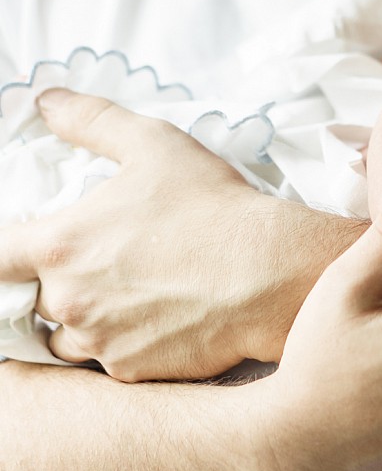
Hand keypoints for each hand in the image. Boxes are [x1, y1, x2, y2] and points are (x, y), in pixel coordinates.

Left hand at [0, 89, 335, 380]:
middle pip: (36, 295)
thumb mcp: (154, 144)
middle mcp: (67, 300)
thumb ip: (92, 120)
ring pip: (69, 332)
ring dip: (89, 313)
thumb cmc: (212, 206)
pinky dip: (127, 338)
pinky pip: (110, 357)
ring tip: (139, 285)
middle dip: (64, 277)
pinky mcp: (130, 368)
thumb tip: (48, 102)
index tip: (32, 245)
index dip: (11, 249)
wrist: (267, 268)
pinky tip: (164, 309)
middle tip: (114, 255)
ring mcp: (97, 340)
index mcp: (60, 244)